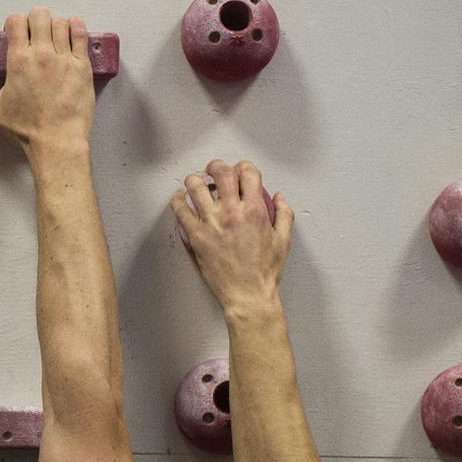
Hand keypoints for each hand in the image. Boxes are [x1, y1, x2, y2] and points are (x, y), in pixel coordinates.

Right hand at [0, 8, 94, 161]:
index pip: (16, 21)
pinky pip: (81, 35)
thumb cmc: (24, 127)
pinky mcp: (82, 65)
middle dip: (35, 19)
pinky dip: (77, 28)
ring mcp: (64, 58)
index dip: (14, 23)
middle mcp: (41, 53)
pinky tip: (73, 31)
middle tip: (35, 32)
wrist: (56, 140)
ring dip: (56, 26)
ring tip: (54, 36)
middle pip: (40, 15)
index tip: (15, 33)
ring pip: (61, 23)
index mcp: (18, 60)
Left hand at [172, 159, 293, 317]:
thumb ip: (284, 214)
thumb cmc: (265, 271)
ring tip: (195, 182)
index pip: (247, 173)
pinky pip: (180, 211)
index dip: (244, 166)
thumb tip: (279, 197)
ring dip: (195, 180)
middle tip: (214, 170)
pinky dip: (177, 201)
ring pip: (195, 187)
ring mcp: (212, 223)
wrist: (248, 295)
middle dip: (217, 166)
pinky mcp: (196, 237)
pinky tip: (179, 199)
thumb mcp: (283, 240)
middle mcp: (232, 212)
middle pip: (220, 173)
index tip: (240, 170)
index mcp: (255, 210)